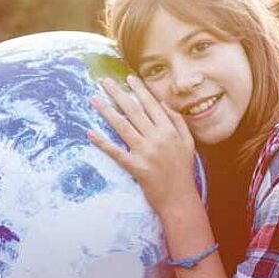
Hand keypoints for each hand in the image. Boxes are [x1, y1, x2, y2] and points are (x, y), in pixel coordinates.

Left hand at [87, 75, 197, 213]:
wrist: (180, 199)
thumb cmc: (183, 170)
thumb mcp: (188, 143)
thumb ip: (178, 121)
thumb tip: (163, 104)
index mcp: (169, 131)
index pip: (151, 105)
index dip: (139, 90)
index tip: (128, 78)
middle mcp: (157, 138)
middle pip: (133, 111)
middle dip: (118, 94)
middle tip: (104, 81)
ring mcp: (145, 152)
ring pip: (122, 127)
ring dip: (106, 111)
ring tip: (94, 99)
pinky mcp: (135, 167)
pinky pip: (115, 152)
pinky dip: (102, 142)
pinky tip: (90, 132)